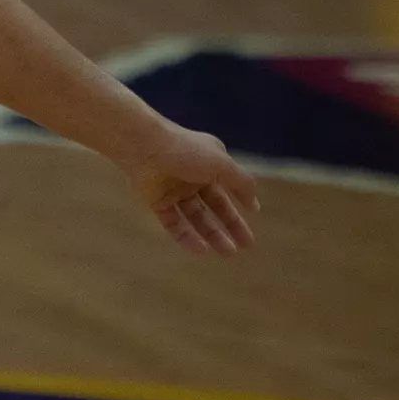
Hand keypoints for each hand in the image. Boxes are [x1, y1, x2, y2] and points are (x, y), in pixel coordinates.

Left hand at [120, 125, 259, 255]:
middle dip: (231, 224)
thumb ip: (241, 183)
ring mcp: (173, 189)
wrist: (142, 146)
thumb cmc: (185, 151)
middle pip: (215, 204)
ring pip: (196, 217)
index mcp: (209, 161)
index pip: (228, 184)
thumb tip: (256, 205)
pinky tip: (202, 250)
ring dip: (212, 235)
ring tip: (229, 253)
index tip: (254, 213)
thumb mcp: (222, 165)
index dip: (241, 198)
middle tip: (246, 245)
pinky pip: (173, 223)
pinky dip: (186, 237)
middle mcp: (192, 176)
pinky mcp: (156, 201)